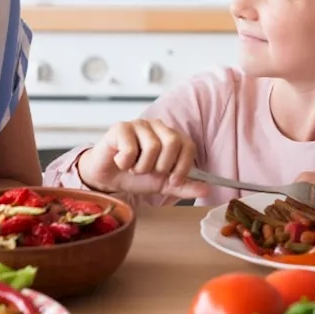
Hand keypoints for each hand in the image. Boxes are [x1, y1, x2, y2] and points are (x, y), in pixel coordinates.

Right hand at [75, 119, 207, 198]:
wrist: (107, 178)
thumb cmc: (135, 176)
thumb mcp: (163, 184)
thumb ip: (184, 186)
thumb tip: (207, 188)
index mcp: (171, 136)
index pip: (188, 145)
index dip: (183, 166)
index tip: (172, 180)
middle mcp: (157, 126)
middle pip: (172, 143)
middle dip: (161, 166)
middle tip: (148, 171)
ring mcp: (138, 124)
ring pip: (151, 147)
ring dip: (141, 167)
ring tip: (133, 167)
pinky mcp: (120, 128)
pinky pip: (130, 148)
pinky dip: (126, 163)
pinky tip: (121, 162)